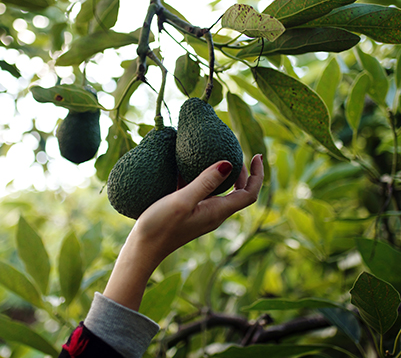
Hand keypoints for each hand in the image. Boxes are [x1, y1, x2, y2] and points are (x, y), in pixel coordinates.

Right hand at [103, 154, 263, 310]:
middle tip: (235, 151)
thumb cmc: (160, 227)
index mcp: (218, 211)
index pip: (249, 193)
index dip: (258, 174)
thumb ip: (204, 182)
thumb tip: (228, 163)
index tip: (256, 155)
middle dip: (242, 172)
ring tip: (214, 154)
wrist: (142, 250)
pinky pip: (203, 193)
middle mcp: (215, 214)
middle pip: (239, 192)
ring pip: (221, 192)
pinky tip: (188, 167)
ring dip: (223, 174)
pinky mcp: (189, 213)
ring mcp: (202, 214)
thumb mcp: (182, 201)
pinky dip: (203, 178)